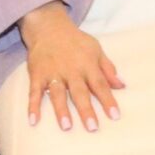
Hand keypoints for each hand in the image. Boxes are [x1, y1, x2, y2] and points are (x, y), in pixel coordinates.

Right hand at [17, 3, 122, 131]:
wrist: (48, 27)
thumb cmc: (76, 41)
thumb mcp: (96, 49)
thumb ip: (108, 68)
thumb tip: (122, 86)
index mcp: (87, 64)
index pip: (100, 84)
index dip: (108, 100)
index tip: (115, 116)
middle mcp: (71, 70)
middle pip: (79, 92)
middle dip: (86, 110)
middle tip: (92, 128)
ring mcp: (53, 73)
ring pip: (57, 94)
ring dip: (61, 110)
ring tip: (66, 127)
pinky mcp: (37, 74)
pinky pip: (34, 92)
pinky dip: (32, 106)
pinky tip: (33, 120)